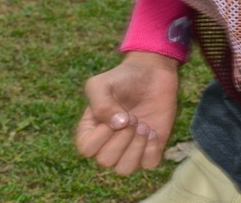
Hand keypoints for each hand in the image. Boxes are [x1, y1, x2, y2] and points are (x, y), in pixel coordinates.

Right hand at [74, 52, 179, 175]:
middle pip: (106, 161)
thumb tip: (117, 125)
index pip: (87, 149)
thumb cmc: (123, 78)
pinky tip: (153, 132)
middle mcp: (107, 144)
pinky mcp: (151, 147)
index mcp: (90, 131)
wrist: (153, 72)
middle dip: (122, 138)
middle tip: (133, 117)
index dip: (103, 134)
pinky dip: (152, 151)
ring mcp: (130, 147)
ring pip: (124, 169)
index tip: (118, 114)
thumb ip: (101, 103)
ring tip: (144, 126)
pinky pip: (149, 164)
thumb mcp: (102, 84)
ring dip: (136, 148)